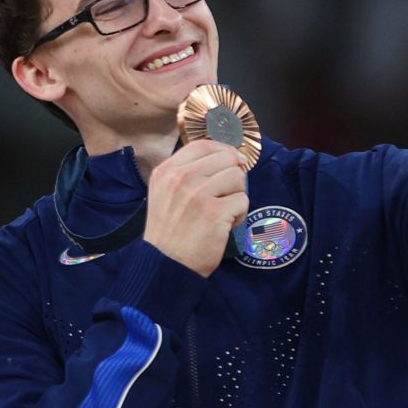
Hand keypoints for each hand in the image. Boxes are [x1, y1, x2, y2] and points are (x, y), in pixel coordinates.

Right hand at [142, 140, 248, 276]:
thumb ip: (187, 172)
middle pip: (226, 158)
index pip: (204, 144)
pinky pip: (243, 200)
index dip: (224, 151)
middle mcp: (181, 178)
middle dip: (232, 176)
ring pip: (238, 177)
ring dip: (236, 195)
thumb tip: (228, 157)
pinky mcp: (215, 213)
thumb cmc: (169, 230)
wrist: (166, 264)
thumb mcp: (164, 192)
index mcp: (166, 170)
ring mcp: (198, 194)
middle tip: (224, 195)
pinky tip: (225, 225)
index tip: (232, 164)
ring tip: (223, 211)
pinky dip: (239, 214)